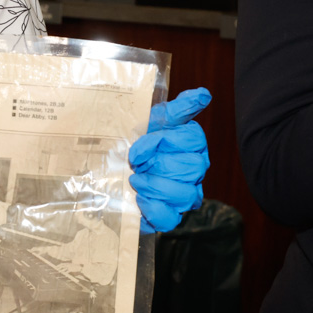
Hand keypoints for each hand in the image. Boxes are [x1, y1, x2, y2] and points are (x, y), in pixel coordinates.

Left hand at [129, 87, 210, 233]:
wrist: (109, 167)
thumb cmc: (132, 140)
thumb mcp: (149, 120)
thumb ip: (177, 109)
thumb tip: (203, 94)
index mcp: (191, 143)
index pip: (193, 138)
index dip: (163, 142)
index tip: (137, 147)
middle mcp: (193, 168)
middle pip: (193, 168)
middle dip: (159, 165)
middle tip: (136, 164)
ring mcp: (184, 193)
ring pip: (186, 195)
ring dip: (156, 186)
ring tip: (135, 180)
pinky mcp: (169, 215)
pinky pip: (171, 219)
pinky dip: (154, 209)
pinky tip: (139, 199)